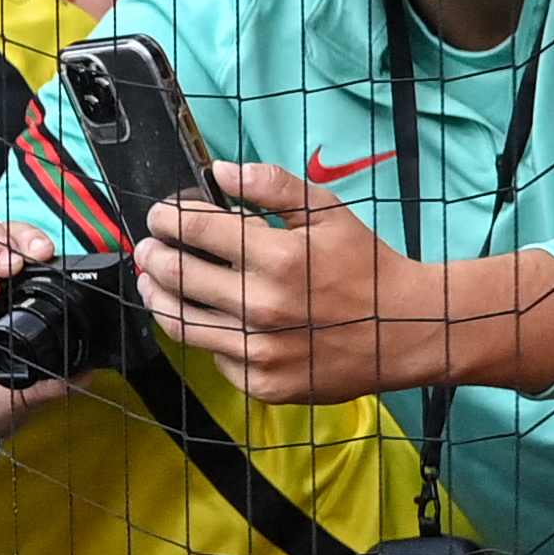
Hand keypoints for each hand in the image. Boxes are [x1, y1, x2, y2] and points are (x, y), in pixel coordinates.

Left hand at [138, 165, 440, 402]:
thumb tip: (221, 170)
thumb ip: (273, 186)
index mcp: (279, 258)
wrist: (406, 331)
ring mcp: (259, 351)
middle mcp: (263, 307)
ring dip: (158, 296)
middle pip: (178, 276)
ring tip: (151, 280)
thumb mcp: (328, 213)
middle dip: (153, 255)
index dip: (168, 218)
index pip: (197, 231)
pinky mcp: (262, 383)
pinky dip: (205, 333)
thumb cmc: (366, 266)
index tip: (161, 215)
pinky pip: (214, 356)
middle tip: (147, 246)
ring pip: (182, 323)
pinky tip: (207, 316)